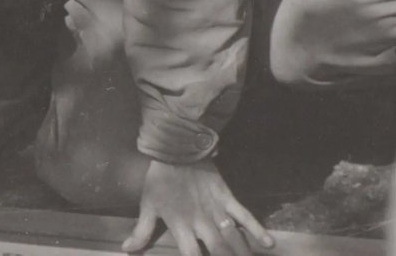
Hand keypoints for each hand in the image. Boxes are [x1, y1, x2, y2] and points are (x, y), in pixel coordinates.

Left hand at [122, 160, 274, 255]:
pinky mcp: (227, 198)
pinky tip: (268, 243)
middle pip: (217, 252)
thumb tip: (127, 249)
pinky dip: (257, 229)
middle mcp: (201, 223)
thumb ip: (142, 230)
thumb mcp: (148, 205)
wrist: (177, 149)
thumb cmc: (160, 179)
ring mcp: (216, 211)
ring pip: (232, 239)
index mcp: (181, 227)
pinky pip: (244, 215)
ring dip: (241, 252)